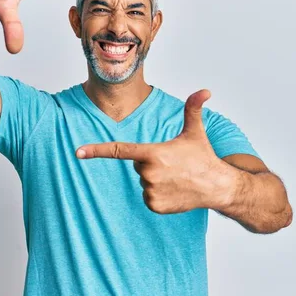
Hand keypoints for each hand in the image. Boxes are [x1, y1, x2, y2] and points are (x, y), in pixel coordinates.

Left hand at [76, 90, 237, 213]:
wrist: (217, 186)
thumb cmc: (203, 157)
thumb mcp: (195, 132)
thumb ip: (193, 109)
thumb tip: (205, 90)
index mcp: (153, 153)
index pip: (119, 150)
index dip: (96, 150)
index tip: (78, 152)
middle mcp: (149, 173)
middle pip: (137, 165)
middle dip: (151, 163)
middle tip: (173, 164)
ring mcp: (151, 191)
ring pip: (142, 181)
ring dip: (155, 179)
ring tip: (175, 177)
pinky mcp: (154, 205)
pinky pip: (147, 196)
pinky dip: (158, 194)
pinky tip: (174, 190)